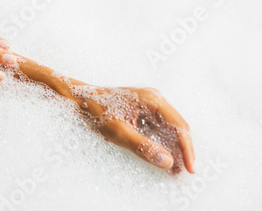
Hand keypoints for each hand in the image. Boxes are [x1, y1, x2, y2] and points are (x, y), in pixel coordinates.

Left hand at [74, 86, 194, 172]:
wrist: (80, 99)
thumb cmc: (95, 110)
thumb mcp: (118, 132)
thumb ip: (143, 146)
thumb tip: (167, 161)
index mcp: (151, 99)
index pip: (178, 126)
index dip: (187, 149)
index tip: (190, 168)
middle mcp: (154, 98)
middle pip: (177, 127)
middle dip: (182, 150)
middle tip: (184, 172)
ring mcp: (150, 103)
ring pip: (170, 128)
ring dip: (174, 148)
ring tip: (176, 168)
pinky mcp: (144, 109)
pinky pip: (160, 127)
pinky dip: (164, 142)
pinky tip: (163, 156)